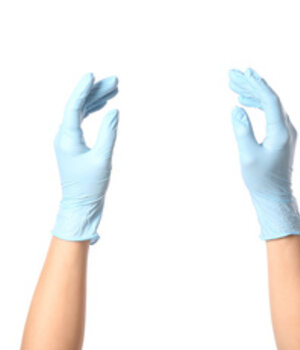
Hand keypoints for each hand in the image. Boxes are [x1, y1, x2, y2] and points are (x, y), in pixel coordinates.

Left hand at [53, 73, 119, 243]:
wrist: (81, 204)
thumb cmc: (90, 185)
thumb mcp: (103, 159)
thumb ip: (109, 133)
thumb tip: (114, 111)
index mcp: (67, 138)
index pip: (74, 107)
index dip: (82, 90)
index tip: (92, 75)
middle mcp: (64, 135)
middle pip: (78, 106)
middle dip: (96, 91)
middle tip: (115, 80)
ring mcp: (68, 139)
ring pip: (81, 112)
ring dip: (96, 99)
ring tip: (114, 88)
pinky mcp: (75, 144)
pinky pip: (82, 120)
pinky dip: (94, 110)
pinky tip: (105, 104)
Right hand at [229, 68, 299, 239]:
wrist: (275, 196)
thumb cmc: (261, 179)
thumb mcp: (248, 156)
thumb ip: (242, 131)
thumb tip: (237, 109)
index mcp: (281, 132)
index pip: (270, 101)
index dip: (257, 85)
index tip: (245, 72)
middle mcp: (287, 129)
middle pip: (270, 99)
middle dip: (251, 84)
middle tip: (232, 73)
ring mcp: (286, 131)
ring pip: (270, 105)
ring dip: (252, 93)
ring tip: (232, 84)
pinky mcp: (281, 136)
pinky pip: (270, 113)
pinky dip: (257, 104)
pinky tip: (242, 101)